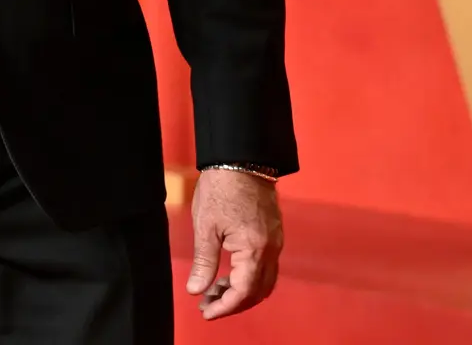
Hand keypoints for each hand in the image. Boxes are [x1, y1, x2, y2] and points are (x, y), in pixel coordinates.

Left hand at [187, 169, 282, 319]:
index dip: (225, 307)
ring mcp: (275, 243)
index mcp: (254, 249)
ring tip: (214, 291)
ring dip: (241, 292)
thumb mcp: (205, 226)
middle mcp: (271, 250)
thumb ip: (203, 262)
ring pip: (264, 281)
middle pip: (258, 292)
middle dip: (233, 303)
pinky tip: (228, 274)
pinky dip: (248, 278)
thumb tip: (196, 290)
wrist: (242, 160)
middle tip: (207, 305)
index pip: (243, 292)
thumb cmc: (220, 188)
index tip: (206, 311)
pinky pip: (265, 267)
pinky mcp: (273, 235)